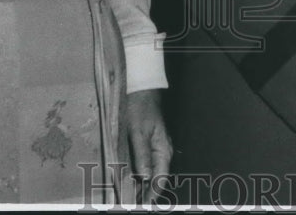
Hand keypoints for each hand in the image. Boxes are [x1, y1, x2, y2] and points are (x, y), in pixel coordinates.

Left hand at [123, 88, 171, 203]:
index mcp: (163, 149)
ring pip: (151, 172)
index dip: (152, 194)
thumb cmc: (140, 109)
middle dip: (147, 193)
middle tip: (134, 204)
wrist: (142, 91)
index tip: (144, 205)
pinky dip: (140, 175)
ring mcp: (157, 148)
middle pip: (157, 178)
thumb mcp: (138, 132)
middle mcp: (162, 151)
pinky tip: (132, 182)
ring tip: (132, 199)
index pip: (160, 178)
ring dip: (143, 186)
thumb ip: (141, 155)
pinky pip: (146, 164)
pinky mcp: (150, 145)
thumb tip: (144, 178)